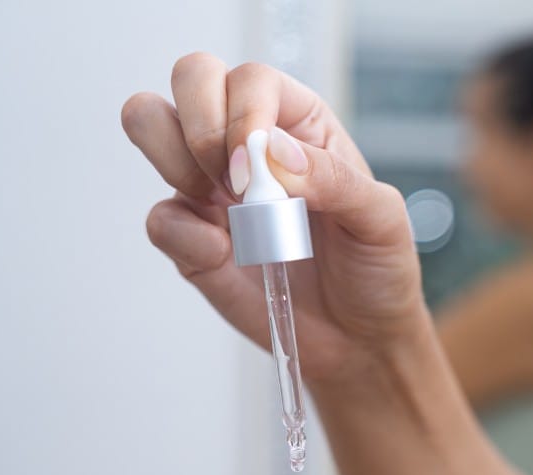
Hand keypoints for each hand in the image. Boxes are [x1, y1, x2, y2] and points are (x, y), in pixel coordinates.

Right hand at [121, 53, 424, 386]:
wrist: (360, 338)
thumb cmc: (377, 269)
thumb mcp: (381, 219)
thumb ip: (335, 179)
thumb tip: (273, 150)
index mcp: (300, 124)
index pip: (251, 79)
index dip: (244, 111)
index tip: (262, 164)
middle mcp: (249, 144)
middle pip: (192, 78)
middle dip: (201, 123)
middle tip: (236, 181)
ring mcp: (213, 188)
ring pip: (151, 124)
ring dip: (177, 161)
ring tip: (229, 209)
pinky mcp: (193, 238)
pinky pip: (158, 217)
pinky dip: (182, 233)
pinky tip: (222, 254)